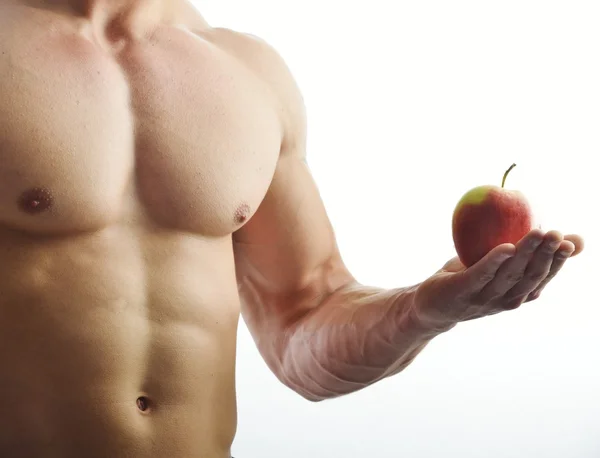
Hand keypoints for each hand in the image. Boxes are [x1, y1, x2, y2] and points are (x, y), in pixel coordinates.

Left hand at [413, 228, 583, 330]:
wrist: (430, 305)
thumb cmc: (468, 279)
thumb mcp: (498, 265)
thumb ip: (524, 252)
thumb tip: (559, 232)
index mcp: (517, 294)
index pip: (543, 277)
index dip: (559, 261)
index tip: (571, 242)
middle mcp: (505, 299)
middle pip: (530, 277)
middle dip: (547, 255)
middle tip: (557, 234)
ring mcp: (484, 298)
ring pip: (510, 276)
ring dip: (526, 254)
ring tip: (538, 233)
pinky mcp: (462, 291)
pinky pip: (480, 275)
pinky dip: (494, 262)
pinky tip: (506, 247)